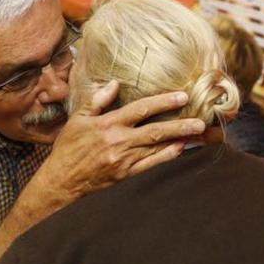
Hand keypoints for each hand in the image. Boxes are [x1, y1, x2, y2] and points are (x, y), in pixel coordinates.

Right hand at [31, 81, 204, 205]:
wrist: (62, 180)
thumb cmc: (69, 147)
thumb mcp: (77, 119)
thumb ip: (97, 100)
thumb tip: (114, 84)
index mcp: (107, 125)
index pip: (139, 110)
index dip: (162, 102)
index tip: (181, 97)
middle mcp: (118, 142)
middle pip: (155, 131)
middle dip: (179, 124)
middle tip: (201, 120)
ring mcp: (123, 160)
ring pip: (156, 148)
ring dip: (178, 140)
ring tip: (198, 134)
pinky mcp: (125, 174)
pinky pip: (150, 165)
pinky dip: (166, 156)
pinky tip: (180, 149)